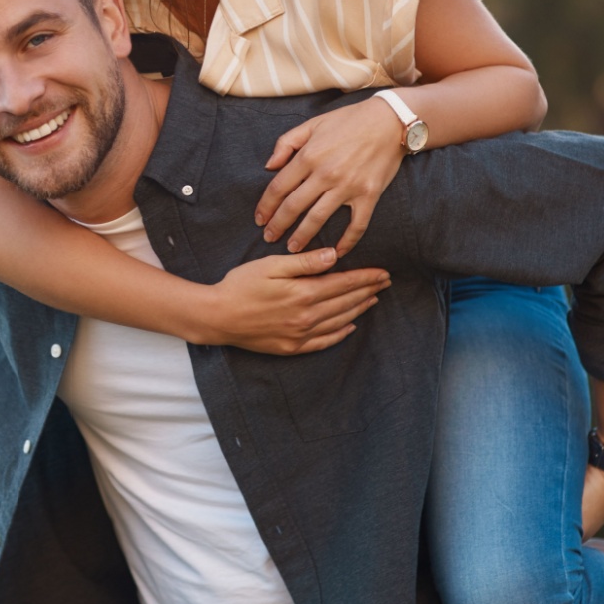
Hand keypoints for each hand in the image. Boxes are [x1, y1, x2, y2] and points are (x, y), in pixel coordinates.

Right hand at [204, 246, 389, 353]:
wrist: (217, 317)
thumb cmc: (240, 285)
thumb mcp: (270, 265)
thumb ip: (304, 262)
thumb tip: (334, 256)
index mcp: (303, 293)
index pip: (344, 283)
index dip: (366, 278)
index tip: (383, 272)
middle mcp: (307, 316)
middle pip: (346, 302)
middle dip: (368, 291)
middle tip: (386, 283)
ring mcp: (300, 334)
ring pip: (339, 321)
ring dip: (359, 309)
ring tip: (373, 299)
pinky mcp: (292, 346)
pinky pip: (324, 341)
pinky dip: (340, 333)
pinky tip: (350, 326)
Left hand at [256, 98, 405, 255]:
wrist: (390, 120)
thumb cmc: (349, 120)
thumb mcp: (313, 124)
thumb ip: (286, 143)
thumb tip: (269, 166)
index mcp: (309, 156)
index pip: (279, 187)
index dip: (266, 206)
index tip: (259, 219)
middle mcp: (325, 174)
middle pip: (294, 206)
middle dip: (278, 225)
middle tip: (269, 238)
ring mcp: (348, 186)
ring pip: (318, 219)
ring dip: (303, 237)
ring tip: (293, 249)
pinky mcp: (369, 195)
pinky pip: (356, 225)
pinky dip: (347, 242)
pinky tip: (336, 253)